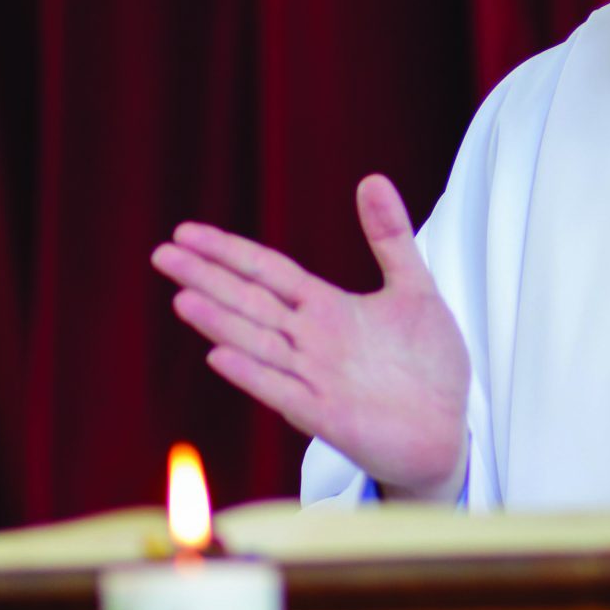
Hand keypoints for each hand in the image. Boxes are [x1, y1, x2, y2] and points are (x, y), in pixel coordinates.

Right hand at [152, 176, 469, 494]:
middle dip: (208, 279)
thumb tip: (372, 178)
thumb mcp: (415, 289)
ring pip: (258, 345)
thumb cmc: (427, 365)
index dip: (229, 252)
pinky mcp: (328, 418)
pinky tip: (220, 356)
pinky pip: (284, 393)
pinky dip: (254, 375)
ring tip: (183, 297)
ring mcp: (315, 380)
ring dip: (221, 323)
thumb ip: (391, 237)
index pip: (267, 273)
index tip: (186, 232)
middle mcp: (311, 342)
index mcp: (327, 310)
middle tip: (162, 255)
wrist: (447, 431)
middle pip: (250, 303)